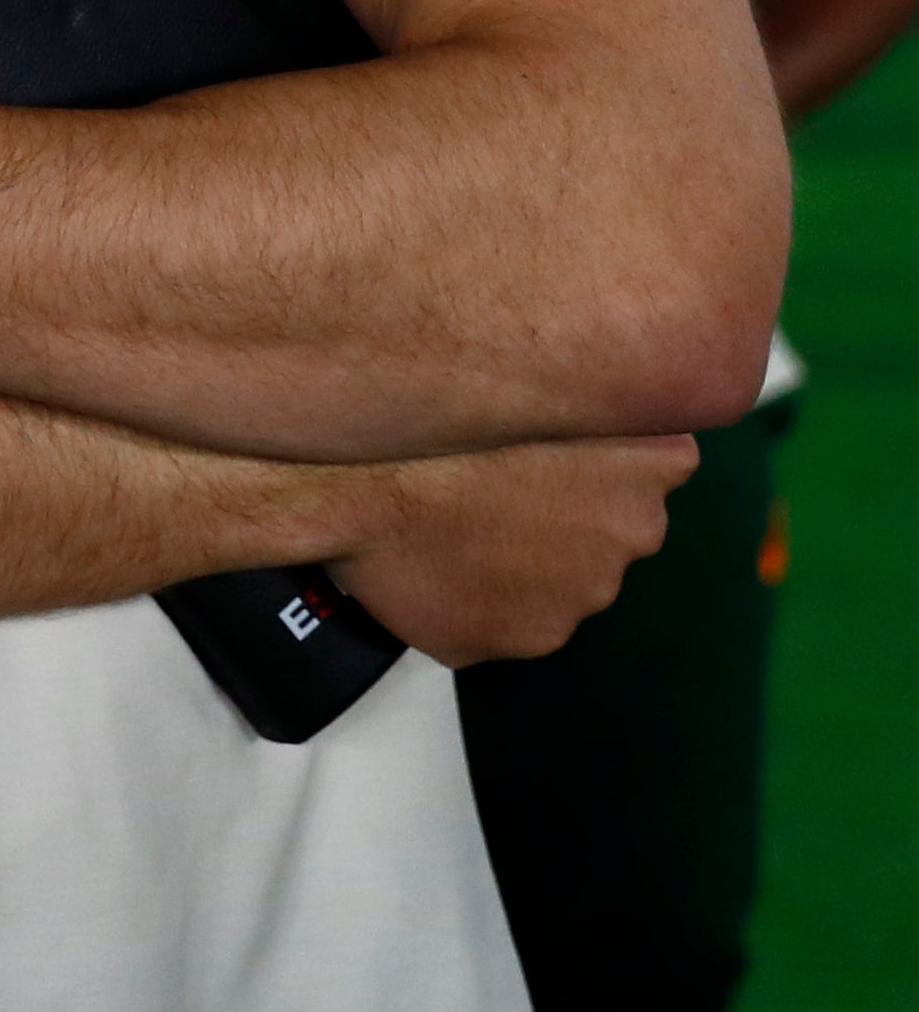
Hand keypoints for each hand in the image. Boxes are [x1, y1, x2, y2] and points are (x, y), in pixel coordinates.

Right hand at [328, 432, 695, 664]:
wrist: (355, 481)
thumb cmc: (434, 412)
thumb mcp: (527, 375)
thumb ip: (579, 404)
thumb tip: (581, 416)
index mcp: (654, 459)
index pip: (655, 459)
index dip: (601, 454)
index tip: (549, 443)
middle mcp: (638, 530)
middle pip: (611, 523)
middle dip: (565, 513)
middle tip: (490, 486)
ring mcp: (588, 591)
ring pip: (562, 576)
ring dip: (522, 561)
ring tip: (449, 526)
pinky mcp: (533, 635)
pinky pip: (513, 616)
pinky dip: (484, 599)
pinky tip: (434, 565)